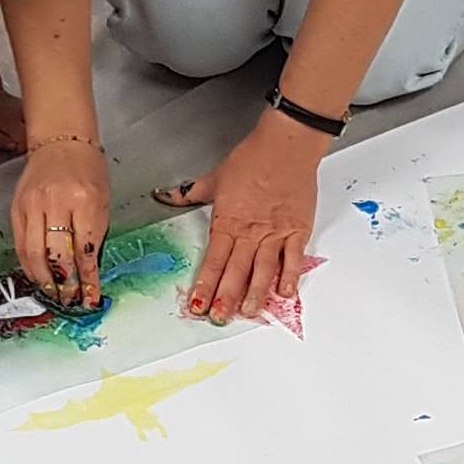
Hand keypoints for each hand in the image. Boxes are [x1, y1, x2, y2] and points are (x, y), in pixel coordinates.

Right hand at [12, 137, 111, 308]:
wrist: (61, 142)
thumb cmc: (87, 169)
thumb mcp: (103, 199)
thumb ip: (95, 233)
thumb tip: (90, 269)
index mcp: (84, 201)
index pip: (86, 249)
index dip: (88, 277)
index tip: (91, 296)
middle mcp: (57, 203)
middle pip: (59, 255)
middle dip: (66, 283)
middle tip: (70, 299)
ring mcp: (34, 206)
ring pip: (36, 254)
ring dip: (45, 279)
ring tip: (53, 293)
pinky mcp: (18, 208)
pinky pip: (22, 244)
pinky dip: (29, 264)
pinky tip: (37, 275)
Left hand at [159, 116, 321, 322]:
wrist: (286, 146)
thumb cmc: (253, 159)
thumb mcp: (215, 178)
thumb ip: (190, 193)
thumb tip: (166, 196)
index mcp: (228, 222)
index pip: (213, 260)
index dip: (205, 285)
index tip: (198, 303)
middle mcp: (251, 232)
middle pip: (236, 271)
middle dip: (226, 297)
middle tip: (220, 317)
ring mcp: (275, 234)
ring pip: (263, 270)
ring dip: (255, 294)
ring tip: (249, 312)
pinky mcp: (297, 230)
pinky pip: (293, 259)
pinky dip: (288, 277)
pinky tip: (284, 293)